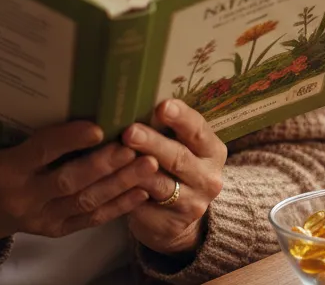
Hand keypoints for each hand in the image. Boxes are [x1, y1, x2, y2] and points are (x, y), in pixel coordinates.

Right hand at [0, 120, 160, 245]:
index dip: (69, 139)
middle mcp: (24, 196)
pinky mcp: (55, 231)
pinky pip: (91, 219)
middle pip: (68, 181)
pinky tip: (141, 191)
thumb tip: (83, 100)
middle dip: (104, 164)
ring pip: (85, 202)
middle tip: (133, 146)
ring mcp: (41, 218)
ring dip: (120, 184)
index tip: (98, 126)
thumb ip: (38, 132)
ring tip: (148, 165)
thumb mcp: (5, 143)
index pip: (41, 151)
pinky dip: (118, 206)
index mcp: (8, 168)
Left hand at [121, 99, 226, 255]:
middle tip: (130, 131)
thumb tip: (136, 100)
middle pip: (178, 158)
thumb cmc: (176, 165)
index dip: (181, 117)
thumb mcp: (183, 145)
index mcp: (213, 151)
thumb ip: (168, 128)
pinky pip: (145, 207)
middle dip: (153, 143)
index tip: (162, 105)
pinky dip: (128, 195)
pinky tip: (111, 184)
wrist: (182, 215)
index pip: (198, 130)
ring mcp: (192, 204)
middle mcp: (208, 178)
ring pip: (161, 185)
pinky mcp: (172, 224)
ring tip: (117, 157)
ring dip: (137, 171)